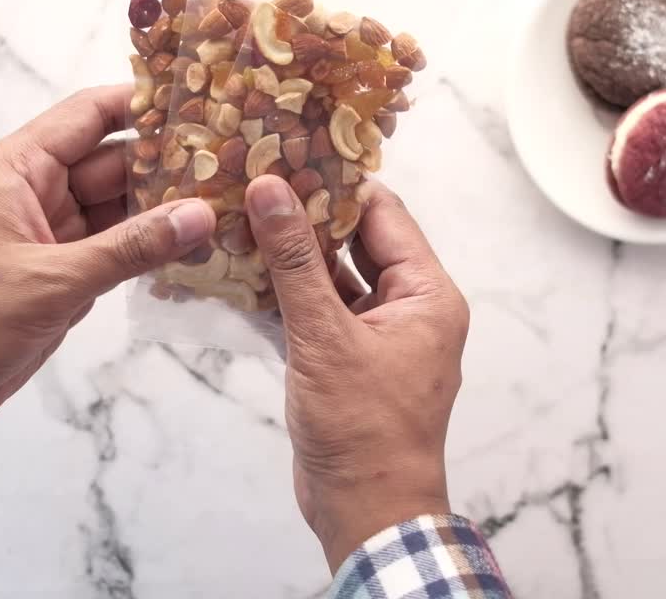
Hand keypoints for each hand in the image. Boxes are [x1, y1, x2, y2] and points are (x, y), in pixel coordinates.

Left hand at [0, 86, 214, 459]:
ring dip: (168, 210)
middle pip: (115, 163)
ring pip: (122, 209)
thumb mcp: (52, 281)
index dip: (141, 103)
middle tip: (237, 160)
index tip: (203, 97)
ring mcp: (54, 236)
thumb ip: (130, 248)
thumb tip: (201, 215)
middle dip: (170, 162)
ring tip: (233, 202)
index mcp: (18, 171)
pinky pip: (119, 250)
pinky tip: (200, 248)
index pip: (88, 116)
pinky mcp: (65, 275)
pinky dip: (153, 250)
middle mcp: (38, 194)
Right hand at [244, 176, 469, 571]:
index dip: (336, 184)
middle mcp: (410, 309)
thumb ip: (295, 261)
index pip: (383, 216)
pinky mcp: (348, 362)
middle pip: (356, 243)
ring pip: (332, 279)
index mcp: (427, 295)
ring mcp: (378, 336)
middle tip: (253, 180)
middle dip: (306, 218)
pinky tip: (240, 276)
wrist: (366, 512)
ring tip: (238, 219)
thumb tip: (271, 190)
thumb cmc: (365, 431)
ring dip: (290, 259)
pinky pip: (318, 313)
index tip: (288, 153)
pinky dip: (286, 298)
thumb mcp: (325, 336)